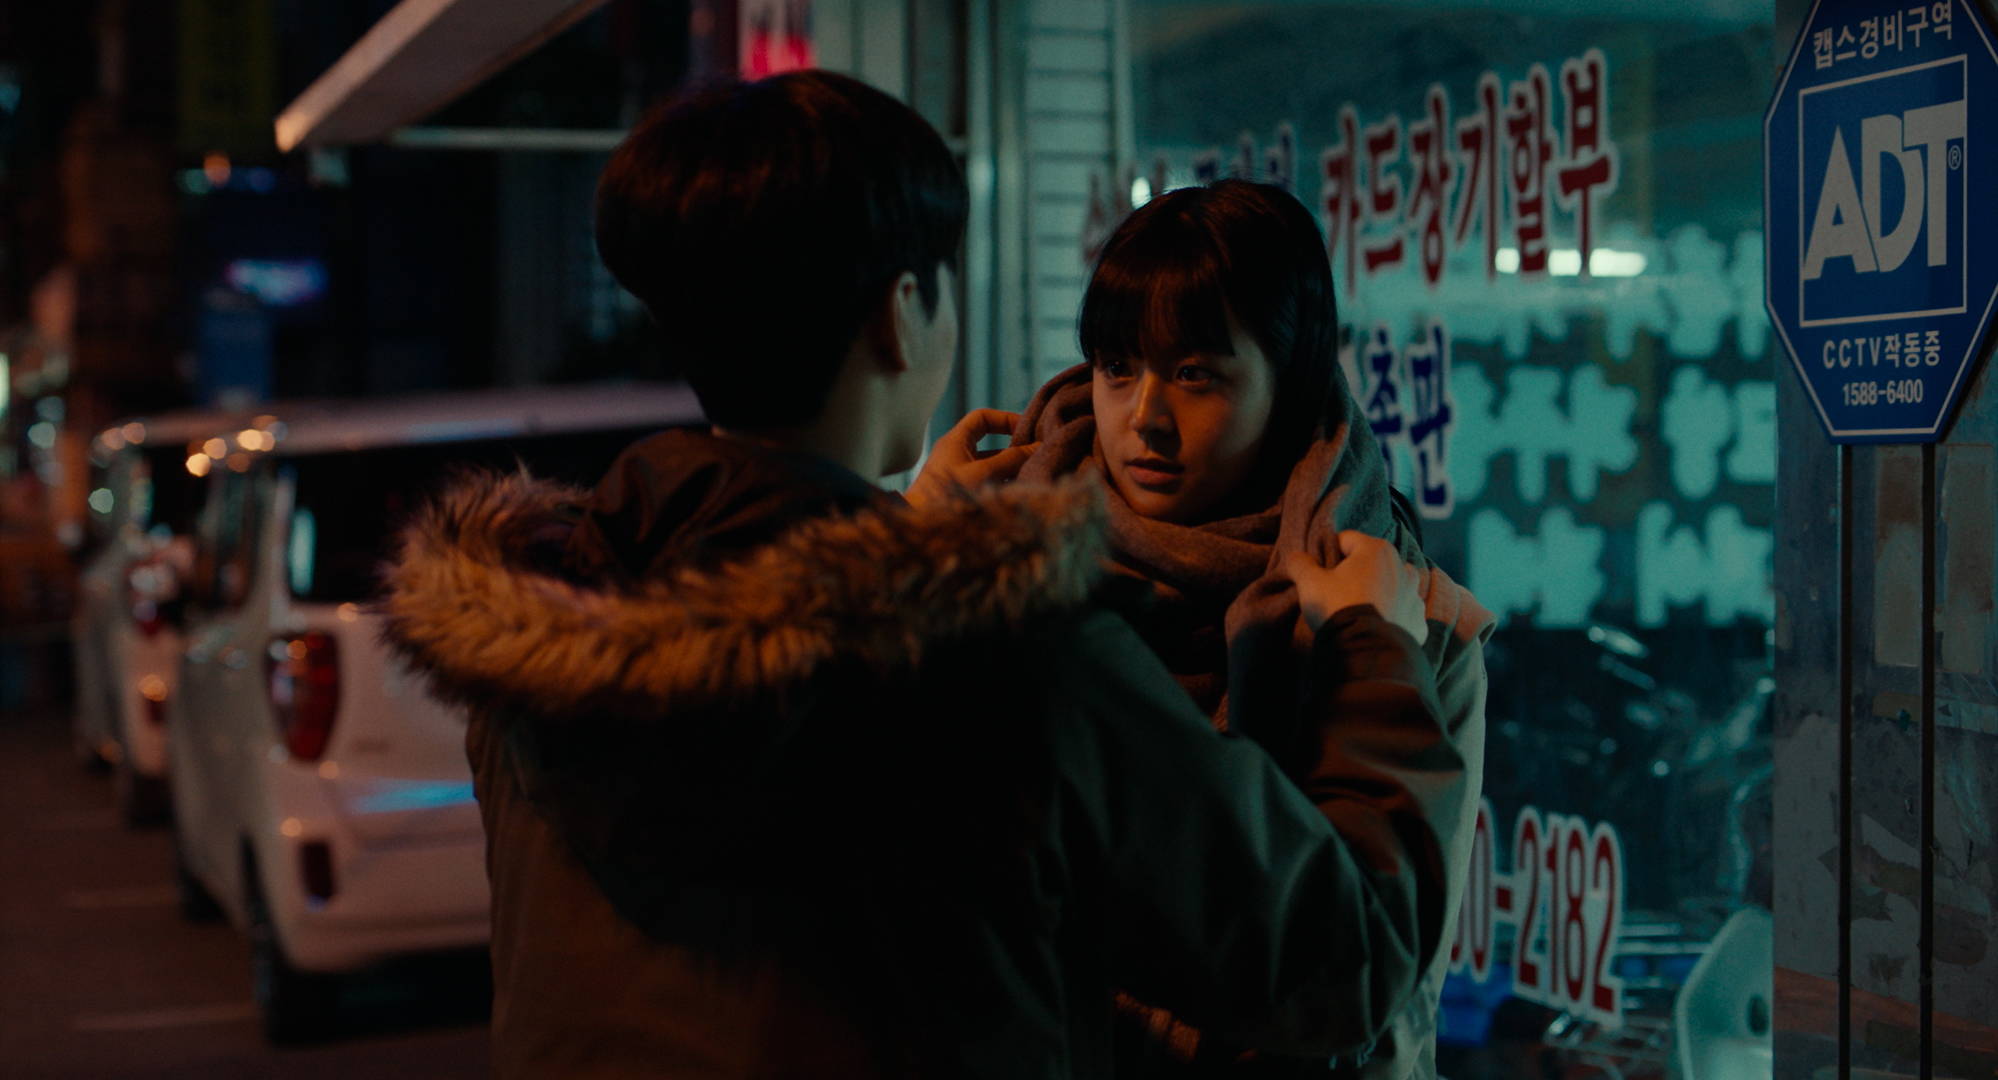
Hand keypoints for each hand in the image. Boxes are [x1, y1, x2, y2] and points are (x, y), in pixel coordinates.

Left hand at [906, 409, 1036, 507]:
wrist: (919, 525)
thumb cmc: (947, 495)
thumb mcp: (984, 473)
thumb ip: (1011, 459)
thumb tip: (1038, 446)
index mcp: (956, 441)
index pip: (982, 418)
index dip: (1005, 419)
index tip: (1028, 428)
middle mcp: (956, 454)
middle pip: (990, 442)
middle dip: (1014, 447)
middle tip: (1037, 453)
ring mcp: (959, 474)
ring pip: (990, 464)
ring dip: (1011, 468)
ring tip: (1034, 472)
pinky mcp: (961, 492)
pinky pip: (986, 481)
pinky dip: (1002, 482)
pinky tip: (1019, 490)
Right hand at [1281, 532, 1426, 644]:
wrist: (1366, 652)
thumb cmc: (1338, 608)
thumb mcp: (1310, 583)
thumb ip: (1300, 563)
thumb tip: (1296, 556)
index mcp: (1376, 549)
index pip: (1346, 540)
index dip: (1329, 555)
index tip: (1321, 574)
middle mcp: (1402, 566)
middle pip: (1371, 563)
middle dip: (1356, 574)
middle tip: (1338, 595)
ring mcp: (1414, 595)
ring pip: (1391, 585)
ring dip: (1378, 592)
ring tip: (1360, 612)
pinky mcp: (1419, 621)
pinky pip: (1402, 612)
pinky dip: (1392, 616)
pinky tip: (1377, 627)